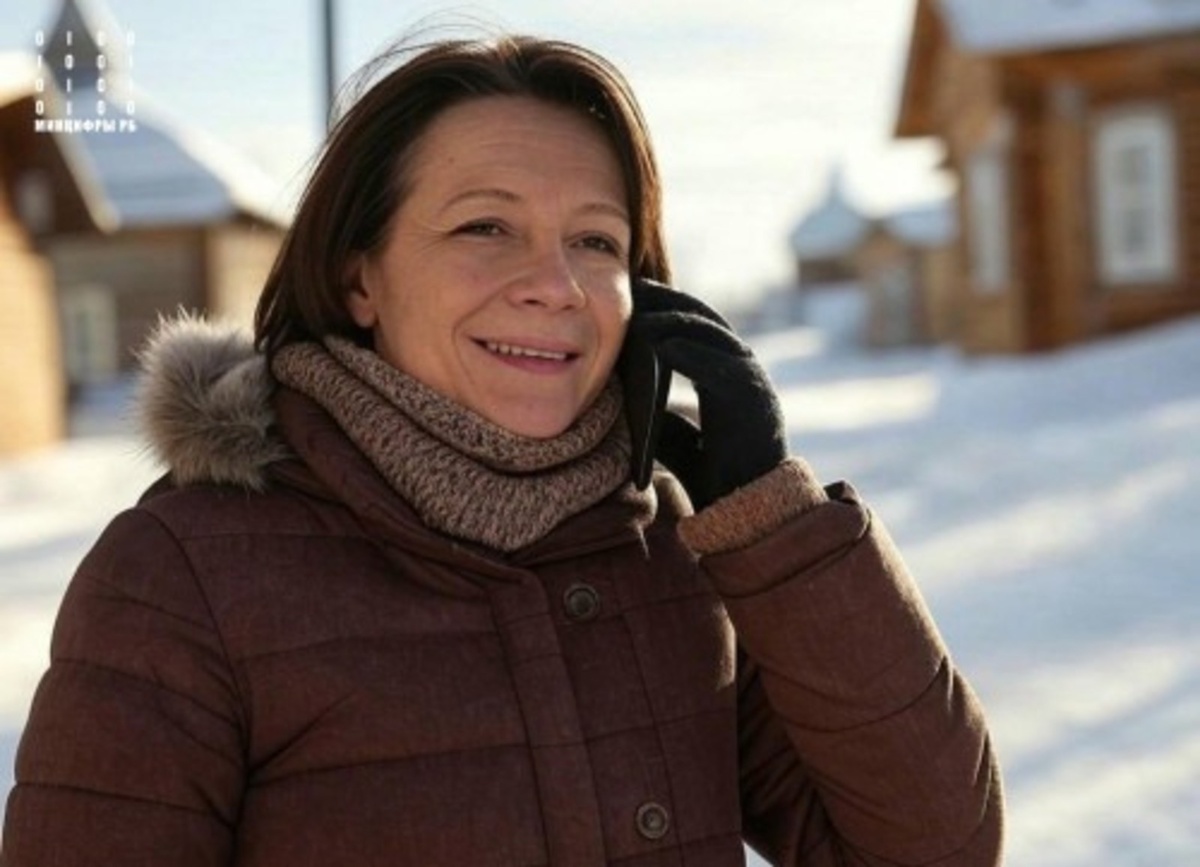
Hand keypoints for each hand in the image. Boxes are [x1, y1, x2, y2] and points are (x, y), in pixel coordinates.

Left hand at [629, 280, 787, 508]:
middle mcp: (746, 373)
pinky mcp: (752, 401)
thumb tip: (631, 400)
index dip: (671, 309)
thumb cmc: (718, 482)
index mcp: (731, 378)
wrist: (751, 518)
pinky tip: (660, 344)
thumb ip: (662, 418)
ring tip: (640, 312)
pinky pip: (718, 366)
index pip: (700, 328)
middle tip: (636, 287)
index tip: (638, 297)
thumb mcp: (680, 443)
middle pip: (706, 320)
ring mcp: (753, 384)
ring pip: (713, 335)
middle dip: (670, 301)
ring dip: (674, 320)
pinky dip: (689, 351)